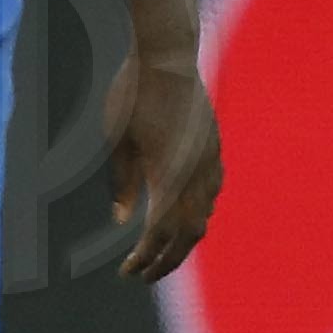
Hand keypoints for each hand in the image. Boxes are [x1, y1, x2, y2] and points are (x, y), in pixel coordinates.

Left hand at [103, 47, 222, 282]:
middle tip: (144, 276)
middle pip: (187, 234)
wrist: (167, 56)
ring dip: (184, 239)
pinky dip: (199, 212)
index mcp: (167, 175)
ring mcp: (209, 160)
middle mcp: (194, 173)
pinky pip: (213, 191)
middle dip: (166, 260)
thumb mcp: (117, 142)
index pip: (157, 233)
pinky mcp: (214, 147)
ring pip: (204, 215)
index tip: (126, 272)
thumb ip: (122, 184)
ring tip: (163, 251)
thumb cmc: (132, 95)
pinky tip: (185, 214)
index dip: (143, 258)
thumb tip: (121, 221)